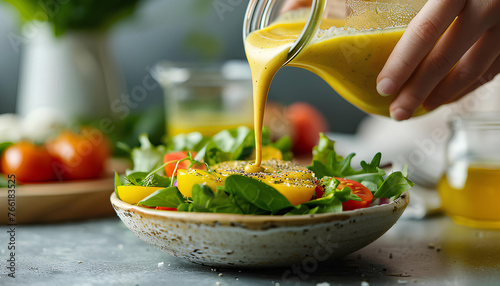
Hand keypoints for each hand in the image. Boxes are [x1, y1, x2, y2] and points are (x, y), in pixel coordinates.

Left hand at [377, 0, 499, 120]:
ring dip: (444, 94)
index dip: (403, 63)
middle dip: (418, 91)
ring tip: (419, 109)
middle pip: (447, 58)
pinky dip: (470, 84)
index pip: (426, 30)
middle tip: (397, 112)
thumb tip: (344, 0)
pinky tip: (451, 94)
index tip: (384, 87)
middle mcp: (490, 5)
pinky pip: (495, 68)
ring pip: (475, 69)